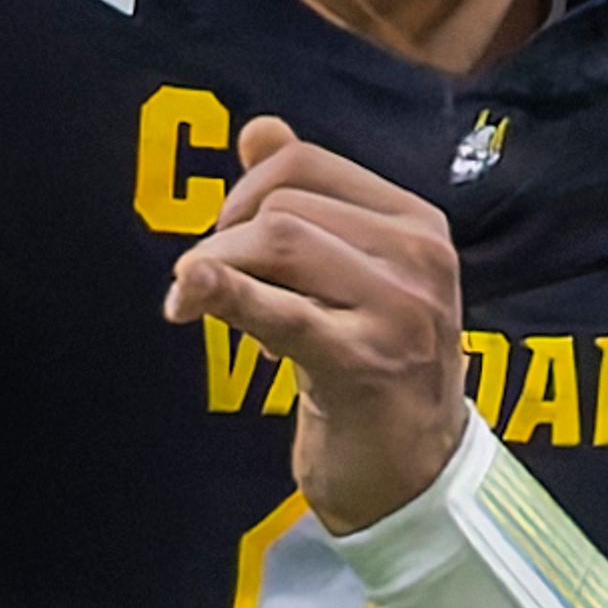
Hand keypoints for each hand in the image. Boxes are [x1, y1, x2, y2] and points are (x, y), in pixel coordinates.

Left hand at [166, 120, 468, 530]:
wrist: (415, 478)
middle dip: (224, 237)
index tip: (225, 243)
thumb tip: (258, 129)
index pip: (306, 163)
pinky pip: (279, 310)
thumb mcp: (353, 277)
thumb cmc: (377, 373)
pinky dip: (225, 294)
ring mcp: (398, 310)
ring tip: (208, 312)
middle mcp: (419, 258)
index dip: (243, 193)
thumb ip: (310, 201)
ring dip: (217, 270)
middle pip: (284, 203)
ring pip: (276, 242)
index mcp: (418, 225)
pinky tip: (188, 296)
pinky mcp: (363, 362)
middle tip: (210, 287)